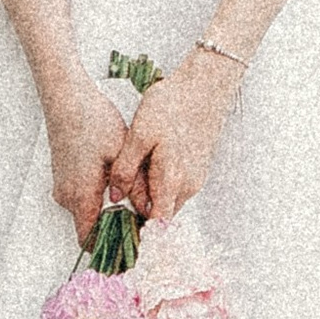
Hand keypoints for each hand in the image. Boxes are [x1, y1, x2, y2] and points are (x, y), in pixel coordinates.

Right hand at [42, 74, 132, 245]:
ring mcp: (63, 187)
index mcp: (80, 195)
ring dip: (108, 212)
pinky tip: (118, 184)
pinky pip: (82, 198)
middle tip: (142, 225)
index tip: (132, 248)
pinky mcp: (64, 177)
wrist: (66, 100)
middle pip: (90, 228)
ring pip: (87, 213)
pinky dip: (99, 199)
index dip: (110, 249)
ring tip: (135, 203)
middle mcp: (67, 197)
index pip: (90, 240)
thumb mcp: (122, 153)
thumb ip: (136, 186)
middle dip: (114, 230)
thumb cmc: (92, 122)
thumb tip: (151, 211)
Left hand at [107, 55, 239, 226]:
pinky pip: (174, 186)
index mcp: (172, 180)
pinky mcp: (197, 167)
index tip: (118, 234)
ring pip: (167, 200)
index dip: (139, 234)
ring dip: (148, 197)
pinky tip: (146, 165)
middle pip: (160, 215)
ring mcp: (195, 177)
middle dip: (138, 213)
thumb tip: (114, 196)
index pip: (157, 226)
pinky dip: (159, 185)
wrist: (206, 84)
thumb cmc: (173, 105)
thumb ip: (125, 169)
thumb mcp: (140, 134)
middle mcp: (188, 185)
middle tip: (113, 203)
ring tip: (126, 181)